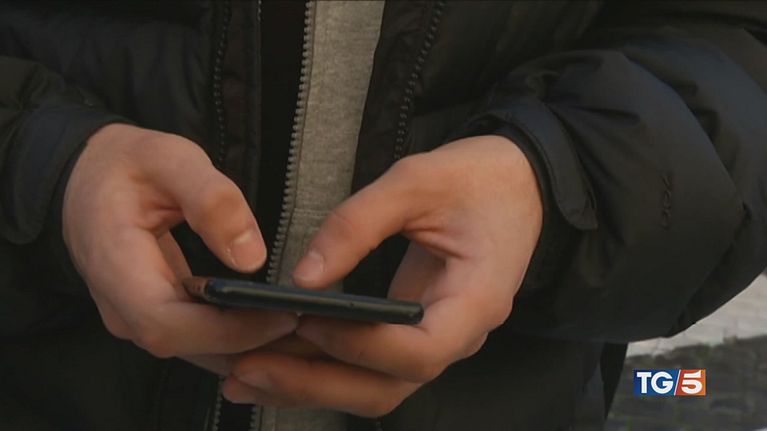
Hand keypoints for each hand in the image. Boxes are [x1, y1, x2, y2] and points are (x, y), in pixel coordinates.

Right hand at [63, 124, 297, 361]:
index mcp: (116, 267)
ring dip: (250, 347)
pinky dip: (238, 338)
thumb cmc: (126, 164)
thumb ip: (211, 200)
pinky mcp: (156, 314)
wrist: (86, 177)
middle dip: (252, 343)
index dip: (228, 330)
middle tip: (311, 324)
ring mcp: (137, 316)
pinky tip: (275, 323)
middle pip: (189, 346)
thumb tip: (250, 258)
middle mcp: (122, 306)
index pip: (169, 324)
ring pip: (197, 350)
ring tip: (304, 328)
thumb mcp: (169, 159)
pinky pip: (198, 338)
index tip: (283, 315)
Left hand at [223, 135, 542, 415]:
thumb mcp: (418, 180)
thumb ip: (358, 224)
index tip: (306, 320)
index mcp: (477, 299)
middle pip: (388, 387)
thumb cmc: (479, 177)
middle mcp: (460, 334)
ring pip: (376, 387)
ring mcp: (439, 338)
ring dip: (311, 387)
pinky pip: (371, 366)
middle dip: (316, 385)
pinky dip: (324, 368)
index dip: (361, 344)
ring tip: (244, 376)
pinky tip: (277, 359)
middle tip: (247, 371)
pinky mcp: (417, 332)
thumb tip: (303, 277)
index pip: (420, 351)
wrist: (518, 184)